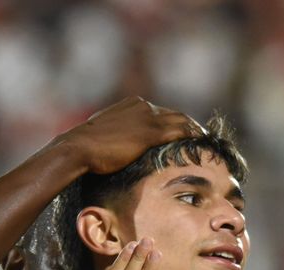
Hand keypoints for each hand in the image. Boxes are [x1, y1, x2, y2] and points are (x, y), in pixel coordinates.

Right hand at [58, 97, 205, 174]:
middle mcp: (142, 106)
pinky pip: (180, 132)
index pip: (160, 113)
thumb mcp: (100, 138)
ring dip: (195, 131)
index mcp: (131, 105)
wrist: (77, 148)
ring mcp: (147, 117)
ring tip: (207, 143)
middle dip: (189, 126)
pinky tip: (201, 146)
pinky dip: (193, 137)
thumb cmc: (83, 149)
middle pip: (174, 115)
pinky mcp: (150, 132)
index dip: (173, 124)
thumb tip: (112, 150)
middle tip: (201, 139)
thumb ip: (113, 138)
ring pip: (181, 121)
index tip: (182, 135)